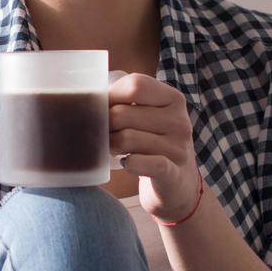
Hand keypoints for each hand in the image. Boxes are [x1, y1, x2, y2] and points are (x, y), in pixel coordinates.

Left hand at [109, 72, 200, 221]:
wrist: (178, 186)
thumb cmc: (153, 145)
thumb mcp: (151, 116)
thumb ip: (128, 101)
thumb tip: (91, 97)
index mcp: (173, 100)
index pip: (135, 85)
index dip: (111, 96)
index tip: (104, 109)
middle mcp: (180, 121)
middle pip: (122, 114)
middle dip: (105, 126)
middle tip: (107, 135)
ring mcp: (178, 149)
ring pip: (125, 139)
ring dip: (111, 146)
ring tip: (115, 150)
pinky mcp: (172, 174)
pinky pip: (141, 163)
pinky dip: (129, 163)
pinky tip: (127, 164)